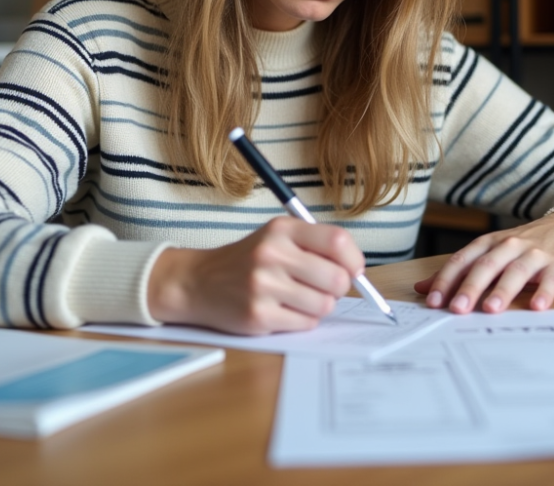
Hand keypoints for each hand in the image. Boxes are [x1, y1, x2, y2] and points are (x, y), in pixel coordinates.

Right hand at [147, 216, 362, 334]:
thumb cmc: (247, 261)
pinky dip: (303, 321)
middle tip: (323, 287)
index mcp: (281, 230)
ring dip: (319, 306)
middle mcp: (272, 254)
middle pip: (336, 278)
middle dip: (337, 288)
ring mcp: (264, 286)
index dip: (354, 259)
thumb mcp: (276, 238)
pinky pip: (306, 324)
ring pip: (324, 305)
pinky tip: (284, 310)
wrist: (197, 282)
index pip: (337, 240)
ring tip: (299, 299)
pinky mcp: (258, 315)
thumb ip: (314, 246)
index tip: (353, 270)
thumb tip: (356, 270)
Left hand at [413, 210, 553, 313]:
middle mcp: (508, 246)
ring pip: (516, 271)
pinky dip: (544, 292)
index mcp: (487, 244)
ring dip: (503, 290)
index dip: (446, 280)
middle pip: (486, 266)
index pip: (462, 261)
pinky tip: (537, 306)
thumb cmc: (519, 247)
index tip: (433, 301)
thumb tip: (421, 289)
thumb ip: (457, 271)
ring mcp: (533, 254)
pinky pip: (550, 280)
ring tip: (491, 309)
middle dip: (470, 287)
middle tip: (457, 309)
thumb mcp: (487, 253)